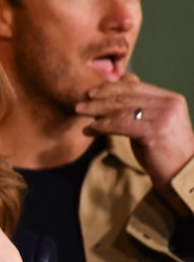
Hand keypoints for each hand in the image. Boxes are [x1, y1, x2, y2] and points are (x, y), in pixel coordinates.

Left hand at [75, 73, 193, 213]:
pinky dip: (101, 126)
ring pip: (122, 109)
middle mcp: (169, 104)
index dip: (111, 88)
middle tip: (80, 104)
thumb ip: (139, 108)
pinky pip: (121, 124)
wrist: (181, 174)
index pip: (135, 87)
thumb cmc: (163, 150)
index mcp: (170, 99)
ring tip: (80, 114)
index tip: (91, 92)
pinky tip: (89, 129)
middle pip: (126, 96)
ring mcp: (163, 117)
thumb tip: (116, 91)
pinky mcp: (155, 132)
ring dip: (96, 111)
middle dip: (99, 99)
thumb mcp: (153, 123)